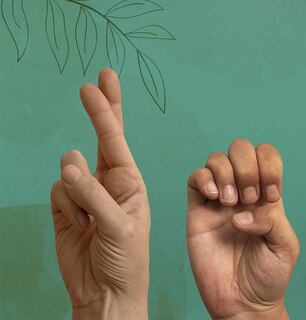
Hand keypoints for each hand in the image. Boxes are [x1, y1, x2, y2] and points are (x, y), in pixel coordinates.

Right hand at [49, 69, 149, 318]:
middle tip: (96, 81)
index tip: (98, 83)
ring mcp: (86, 193)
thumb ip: (94, 195)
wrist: (106, 292)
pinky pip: (56, 192)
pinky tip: (79, 226)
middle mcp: (109, 182)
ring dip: (76, 191)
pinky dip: (64, 208)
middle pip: (100, 138)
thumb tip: (68, 165)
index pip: (117, 139)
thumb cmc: (126, 261)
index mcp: (131, 182)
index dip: (106, 110)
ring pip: (68, 169)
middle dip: (100, 110)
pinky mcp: (66, 208)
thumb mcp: (120, 227)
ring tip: (90, 220)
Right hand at [187, 140, 298, 319]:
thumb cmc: (268, 276)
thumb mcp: (285, 246)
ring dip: (226, 174)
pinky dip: (203, 179)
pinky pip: (195, 179)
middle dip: (246, 167)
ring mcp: (219, 201)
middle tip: (248, 198)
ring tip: (230, 202)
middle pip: (241, 149)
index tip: (270, 195)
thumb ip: (272, 221)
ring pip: (216, 159)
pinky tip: (214, 198)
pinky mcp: (198, 212)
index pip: (267, 156)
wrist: (244, 303)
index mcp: (267, 195)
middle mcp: (243, 192)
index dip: (269, 165)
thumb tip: (241, 212)